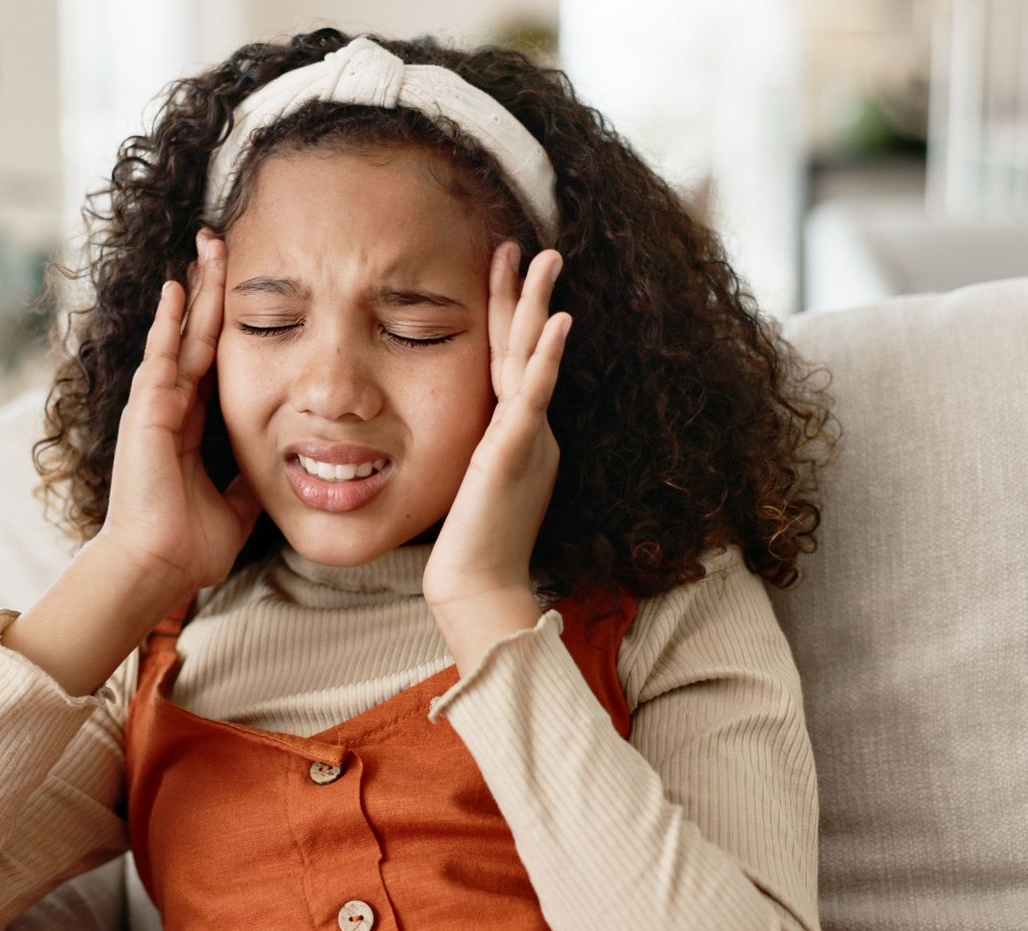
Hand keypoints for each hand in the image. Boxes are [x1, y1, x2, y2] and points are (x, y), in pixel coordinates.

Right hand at [93, 227, 263, 601]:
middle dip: (209, 291)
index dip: (222, 324)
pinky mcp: (148, 414)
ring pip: (179, 336)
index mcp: (188, 427)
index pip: (210, 361)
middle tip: (219, 244)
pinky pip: (162, 357)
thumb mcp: (235, 507)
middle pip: (194, 336)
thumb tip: (278, 476)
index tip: (237, 289)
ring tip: (204, 248)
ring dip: (193, 292)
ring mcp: (154, 407)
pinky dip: (170, 322)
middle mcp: (168, 409)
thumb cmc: (187, 546)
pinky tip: (179, 289)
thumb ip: (248, 484)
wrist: (157, 568)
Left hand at [421, 243, 572, 611]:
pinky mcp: (515, 453)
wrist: (477, 586)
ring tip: (546, 260)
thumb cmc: (471, 546)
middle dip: (528, 296)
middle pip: (527, 348)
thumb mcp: (474, 483)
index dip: (508, 317)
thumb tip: (470, 436)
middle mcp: (529, 429)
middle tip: (533, 247)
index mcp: (517, 433)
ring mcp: (526, 438)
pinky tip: (556, 323)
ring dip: (538, 307)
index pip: (511, 362)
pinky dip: (547, 358)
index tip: (504, 273)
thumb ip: (478, 452)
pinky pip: (534, 396)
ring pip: (532, 360)